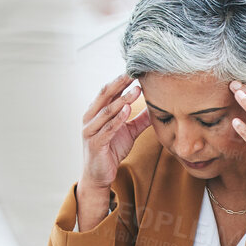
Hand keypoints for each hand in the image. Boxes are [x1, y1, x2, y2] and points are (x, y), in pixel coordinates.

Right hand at [77, 74, 148, 228]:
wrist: (99, 175)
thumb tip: (155, 107)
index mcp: (97, 112)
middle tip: (134, 72)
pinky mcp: (95, 143)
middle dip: (120, 83)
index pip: (108, 91)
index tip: (136, 69)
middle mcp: (90, 117)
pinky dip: (117, 119)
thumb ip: (139, 119)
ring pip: (107, 110)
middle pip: (105, 95)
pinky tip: (128, 110)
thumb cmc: (111, 150)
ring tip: (136, 90)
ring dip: (122, 99)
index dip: (121, 80)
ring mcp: (90, 130)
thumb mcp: (128, 131)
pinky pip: (107, 128)